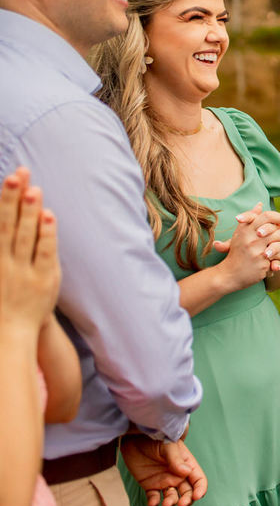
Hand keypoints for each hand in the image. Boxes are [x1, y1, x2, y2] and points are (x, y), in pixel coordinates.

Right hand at [0, 168, 59, 332]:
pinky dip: (47, 234)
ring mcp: (23, 271)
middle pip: (8, 225)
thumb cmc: (2, 296)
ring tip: (34, 189)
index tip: (11, 176)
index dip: (4, 200)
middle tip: (18, 173)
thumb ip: (3, 241)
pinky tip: (49, 216)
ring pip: (25, 237)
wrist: (10, 333)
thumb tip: (7, 217)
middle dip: (12, 198)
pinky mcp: (43, 280)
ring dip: (29, 212)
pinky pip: (45, 253)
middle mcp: (3, 262)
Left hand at [119, 435, 207, 505]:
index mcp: (187, 464)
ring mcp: (164, 480)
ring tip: (165, 504)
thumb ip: (176, 459)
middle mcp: (178, 475)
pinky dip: (154, 502)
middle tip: (181, 504)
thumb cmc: (156, 437)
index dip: (200, 489)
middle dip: (187, 500)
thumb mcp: (168, 446)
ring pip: (172, 497)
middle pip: (187, 492)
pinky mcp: (150, 485)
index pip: (198, 480)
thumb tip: (187, 472)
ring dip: (171, 502)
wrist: (135, 437)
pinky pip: (154, 497)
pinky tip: (153, 502)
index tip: (196, 496)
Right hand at [211, 203, 279, 290]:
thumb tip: (260, 204)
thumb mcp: (240, 233)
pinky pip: (279, 257)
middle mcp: (251, 239)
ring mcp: (256, 251)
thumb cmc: (237, 252)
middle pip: (276, 231)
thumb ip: (250, 218)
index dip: (276, 218)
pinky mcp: (262, 263)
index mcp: (245, 229)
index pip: (266, 216)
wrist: (229, 274)